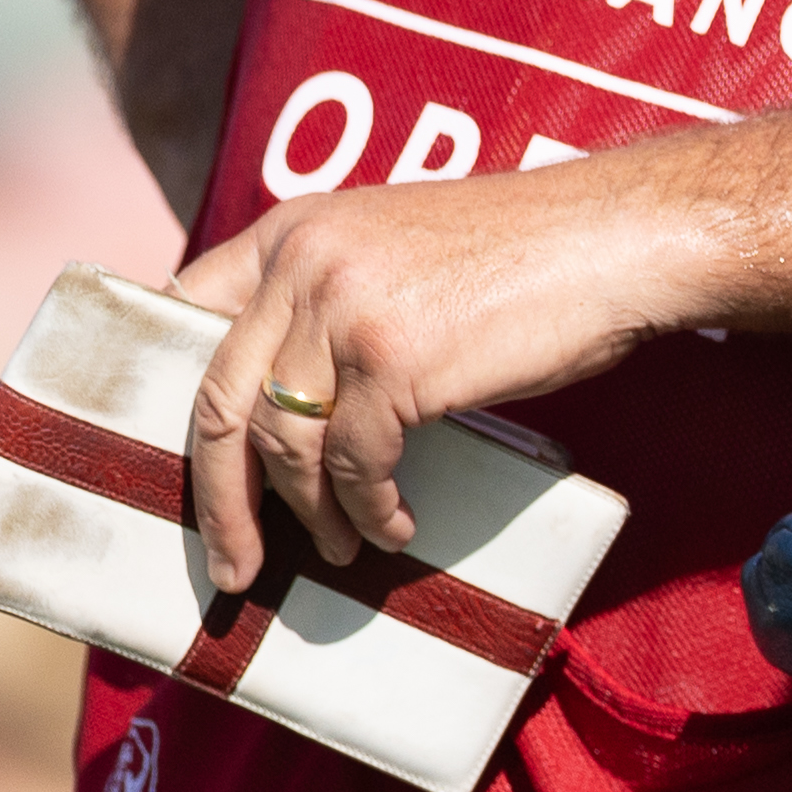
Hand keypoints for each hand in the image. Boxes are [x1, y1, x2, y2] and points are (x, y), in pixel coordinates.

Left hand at [167, 161, 724, 590]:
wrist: (618, 240)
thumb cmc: (529, 254)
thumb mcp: (400, 249)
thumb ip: (334, 297)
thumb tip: (290, 404)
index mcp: (295, 228)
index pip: (185, 311)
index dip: (174, 397)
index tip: (190, 466)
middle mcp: (304, 262)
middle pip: (217, 401)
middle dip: (220, 501)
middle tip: (233, 563)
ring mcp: (344, 309)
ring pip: (283, 444)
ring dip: (309, 515)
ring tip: (343, 545)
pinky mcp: (394, 360)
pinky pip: (353, 463)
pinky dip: (371, 509)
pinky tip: (395, 525)